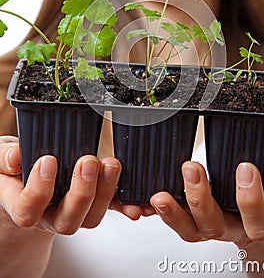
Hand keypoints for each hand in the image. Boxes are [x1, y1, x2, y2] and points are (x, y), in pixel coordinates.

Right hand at [0, 135, 121, 234]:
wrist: (28, 180)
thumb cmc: (15, 169)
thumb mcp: (3, 159)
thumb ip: (6, 157)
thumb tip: (16, 157)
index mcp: (24, 205)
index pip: (28, 209)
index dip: (39, 189)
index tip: (48, 160)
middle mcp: (50, 215)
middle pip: (67, 220)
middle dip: (81, 192)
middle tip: (88, 161)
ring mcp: (74, 212)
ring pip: (92, 217)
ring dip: (105, 192)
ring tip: (111, 163)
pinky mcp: (94, 204)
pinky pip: (111, 210)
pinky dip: (124, 204)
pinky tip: (135, 200)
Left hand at [150, 131, 263, 247]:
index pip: (259, 222)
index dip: (250, 200)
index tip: (245, 167)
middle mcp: (237, 226)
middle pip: (216, 228)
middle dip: (201, 200)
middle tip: (192, 168)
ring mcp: (215, 223)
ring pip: (192, 230)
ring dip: (175, 212)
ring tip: (159, 194)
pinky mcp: (196, 215)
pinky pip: (179, 221)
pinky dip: (162, 213)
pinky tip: (148, 198)